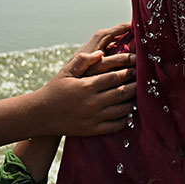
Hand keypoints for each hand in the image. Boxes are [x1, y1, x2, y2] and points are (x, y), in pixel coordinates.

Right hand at [0, 22, 137, 147]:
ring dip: (133, 102)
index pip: (114, 77)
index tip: (137, 67)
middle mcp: (91, 102)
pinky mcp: (93, 130)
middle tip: (143, 80)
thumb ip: (83, 61)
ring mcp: (93, 117)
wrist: (41, 115)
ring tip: (139, 95)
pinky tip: (129, 112)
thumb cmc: (55, 90)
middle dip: (135, 85)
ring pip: (121, 110)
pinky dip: (125, 119)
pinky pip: (115, 125)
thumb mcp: (66, 72)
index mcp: (86, 86)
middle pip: (121, 92)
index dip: (128, 71)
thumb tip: (100, 52)